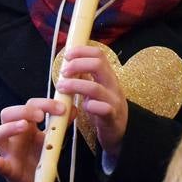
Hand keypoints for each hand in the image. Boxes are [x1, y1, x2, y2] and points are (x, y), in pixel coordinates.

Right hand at [0, 98, 62, 181]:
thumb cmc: (40, 157)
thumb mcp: (51, 139)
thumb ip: (60, 125)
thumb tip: (72, 109)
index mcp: (26, 125)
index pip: (30, 105)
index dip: (44, 103)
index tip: (61, 108)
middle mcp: (14, 135)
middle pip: (8, 114)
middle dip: (24, 111)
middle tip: (40, 116)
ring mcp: (9, 152)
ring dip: (9, 128)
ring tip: (24, 126)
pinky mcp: (9, 171)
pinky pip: (1, 167)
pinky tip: (0, 161)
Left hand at [57, 44, 128, 162]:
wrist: (120, 130)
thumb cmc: (104, 106)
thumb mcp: (96, 87)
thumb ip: (85, 75)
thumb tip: (69, 62)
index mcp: (107, 75)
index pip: (98, 54)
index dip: (81, 51)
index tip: (67, 56)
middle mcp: (112, 84)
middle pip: (98, 65)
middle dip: (77, 65)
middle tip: (63, 72)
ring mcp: (113, 100)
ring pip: (95, 87)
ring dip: (75, 85)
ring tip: (61, 87)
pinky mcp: (112, 117)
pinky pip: (103, 109)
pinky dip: (90, 106)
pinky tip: (82, 107)